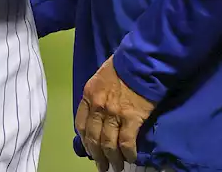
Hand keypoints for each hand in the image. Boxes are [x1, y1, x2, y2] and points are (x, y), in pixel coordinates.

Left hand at [75, 55, 156, 171]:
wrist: (140, 62)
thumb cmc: (122, 66)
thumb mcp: (100, 78)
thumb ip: (96, 95)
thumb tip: (98, 111)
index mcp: (88, 95)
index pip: (81, 124)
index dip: (84, 141)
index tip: (89, 150)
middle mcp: (98, 106)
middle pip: (93, 138)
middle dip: (97, 155)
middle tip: (101, 166)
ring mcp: (114, 113)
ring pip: (108, 144)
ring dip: (112, 159)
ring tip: (115, 167)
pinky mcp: (131, 118)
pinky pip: (127, 142)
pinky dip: (127, 153)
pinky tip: (130, 159)